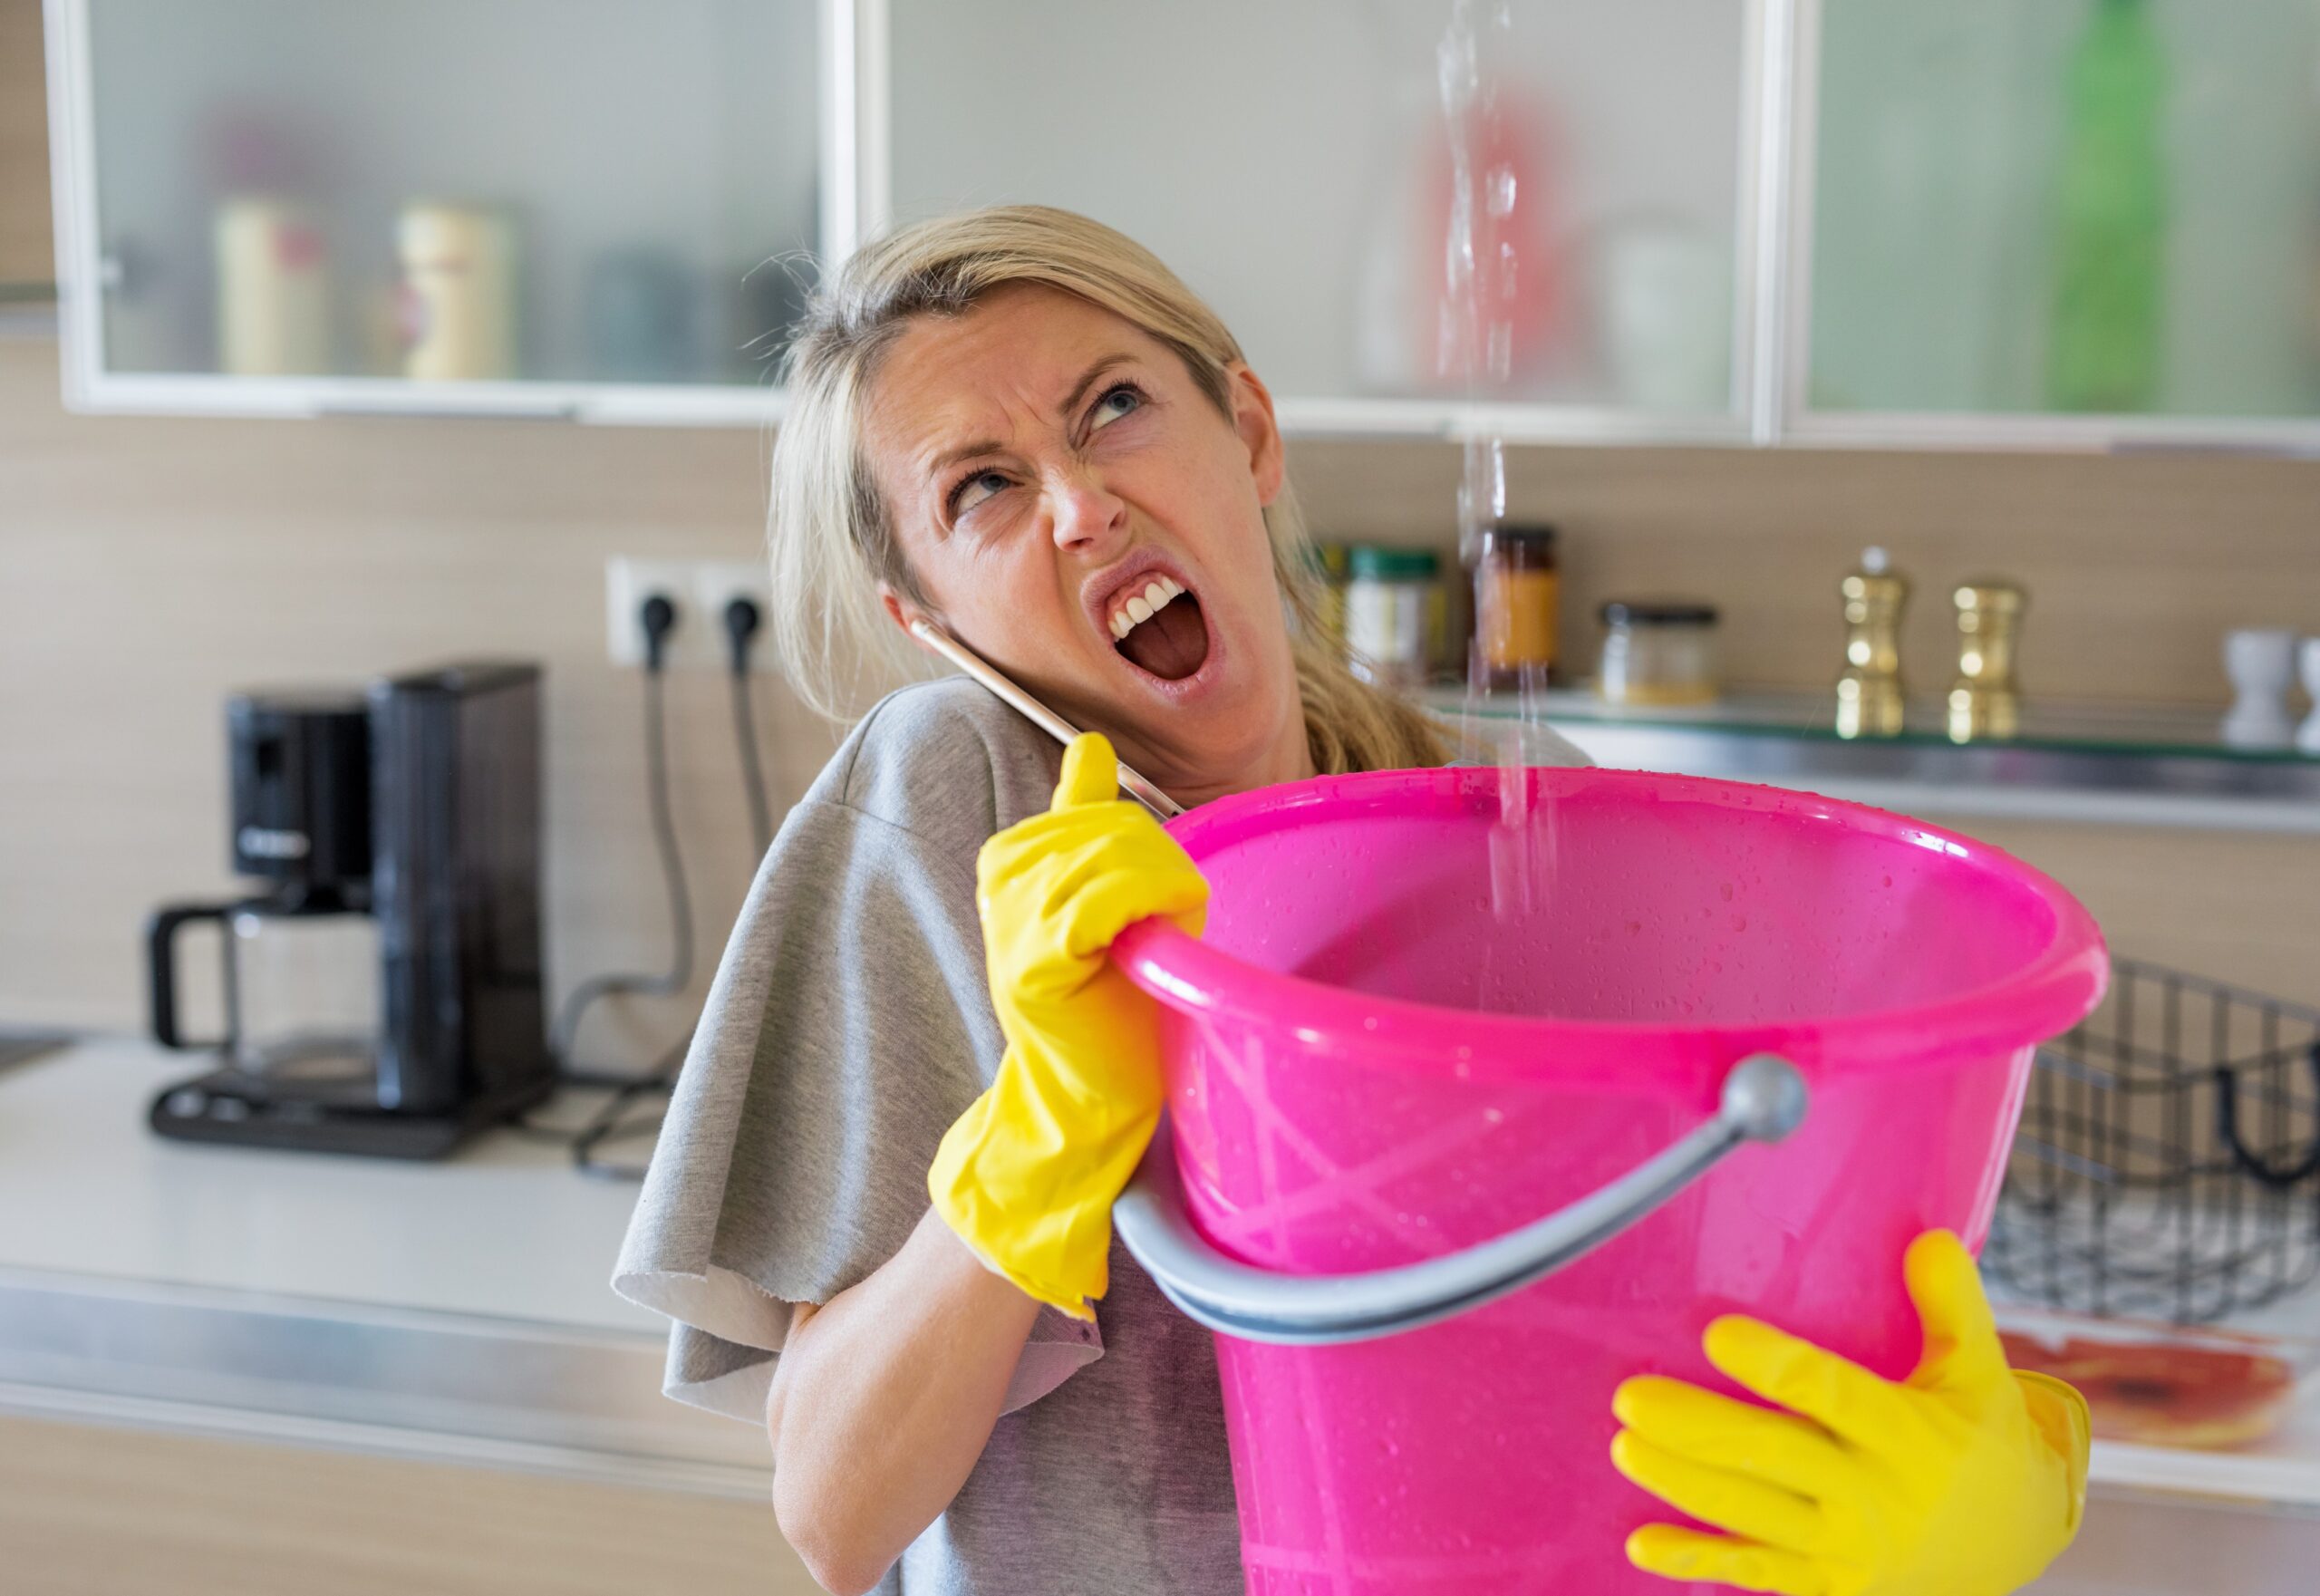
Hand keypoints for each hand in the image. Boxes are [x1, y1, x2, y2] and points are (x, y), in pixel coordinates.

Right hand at [927, 733, 1206, 1319]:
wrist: (1089, 1102)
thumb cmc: (1110, 1003)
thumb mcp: (1106, 897)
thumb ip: (1089, 822)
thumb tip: (1089, 742)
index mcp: (1012, 857)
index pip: (1100, 808)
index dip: (1146, 853)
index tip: (1150, 909)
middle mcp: (1001, 878)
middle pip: (1113, 828)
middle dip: (1160, 873)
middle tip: (1162, 933)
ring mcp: (1009, 919)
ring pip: (1113, 857)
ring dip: (1161, 895)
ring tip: (1158, 943)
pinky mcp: (1031, 963)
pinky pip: (1100, 901)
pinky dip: (1143, 913)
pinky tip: (1148, 944)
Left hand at [1610, 1230, 2089, 1595]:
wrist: (2020, 1544)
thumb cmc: (1987, 1439)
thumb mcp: (1981, 1371)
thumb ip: (1951, 1305)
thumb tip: (1925, 1237)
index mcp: (1911, 1433)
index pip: (1832, 1393)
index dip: (1774, 1366)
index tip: (1715, 1334)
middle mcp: (1876, 1494)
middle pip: (1773, 1455)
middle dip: (1697, 1429)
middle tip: (1630, 1397)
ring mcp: (1850, 1549)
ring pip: (1752, 1515)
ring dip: (1684, 1484)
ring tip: (1624, 1448)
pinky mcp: (1830, 1586)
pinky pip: (1756, 1572)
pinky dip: (1697, 1559)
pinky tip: (1639, 1543)